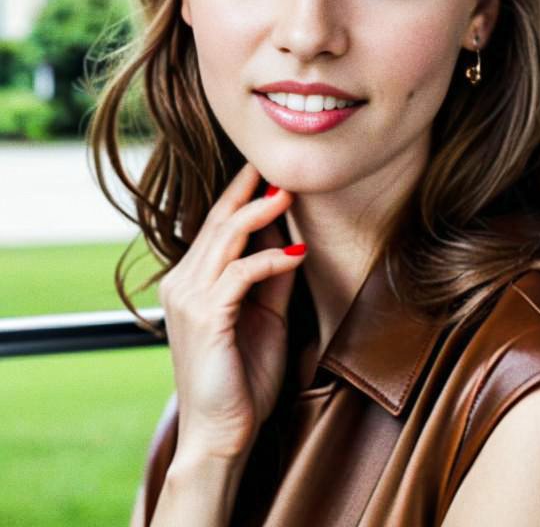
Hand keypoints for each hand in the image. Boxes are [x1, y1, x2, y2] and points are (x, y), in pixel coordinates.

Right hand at [157, 162, 305, 459]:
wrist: (222, 435)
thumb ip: (271, 276)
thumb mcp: (265, 316)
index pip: (215, 225)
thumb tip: (290, 236)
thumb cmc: (242, 378)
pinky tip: (297, 255)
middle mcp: (181, 282)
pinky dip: (272, 259)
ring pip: (225, 237)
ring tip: (287, 195)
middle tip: (276, 165)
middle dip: (248, 189)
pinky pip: (242, 273)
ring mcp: (188, 298)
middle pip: (217, 220)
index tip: (268, 170)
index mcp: (190, 280)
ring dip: (260, 213)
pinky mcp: (205, 316)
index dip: (241, 194)